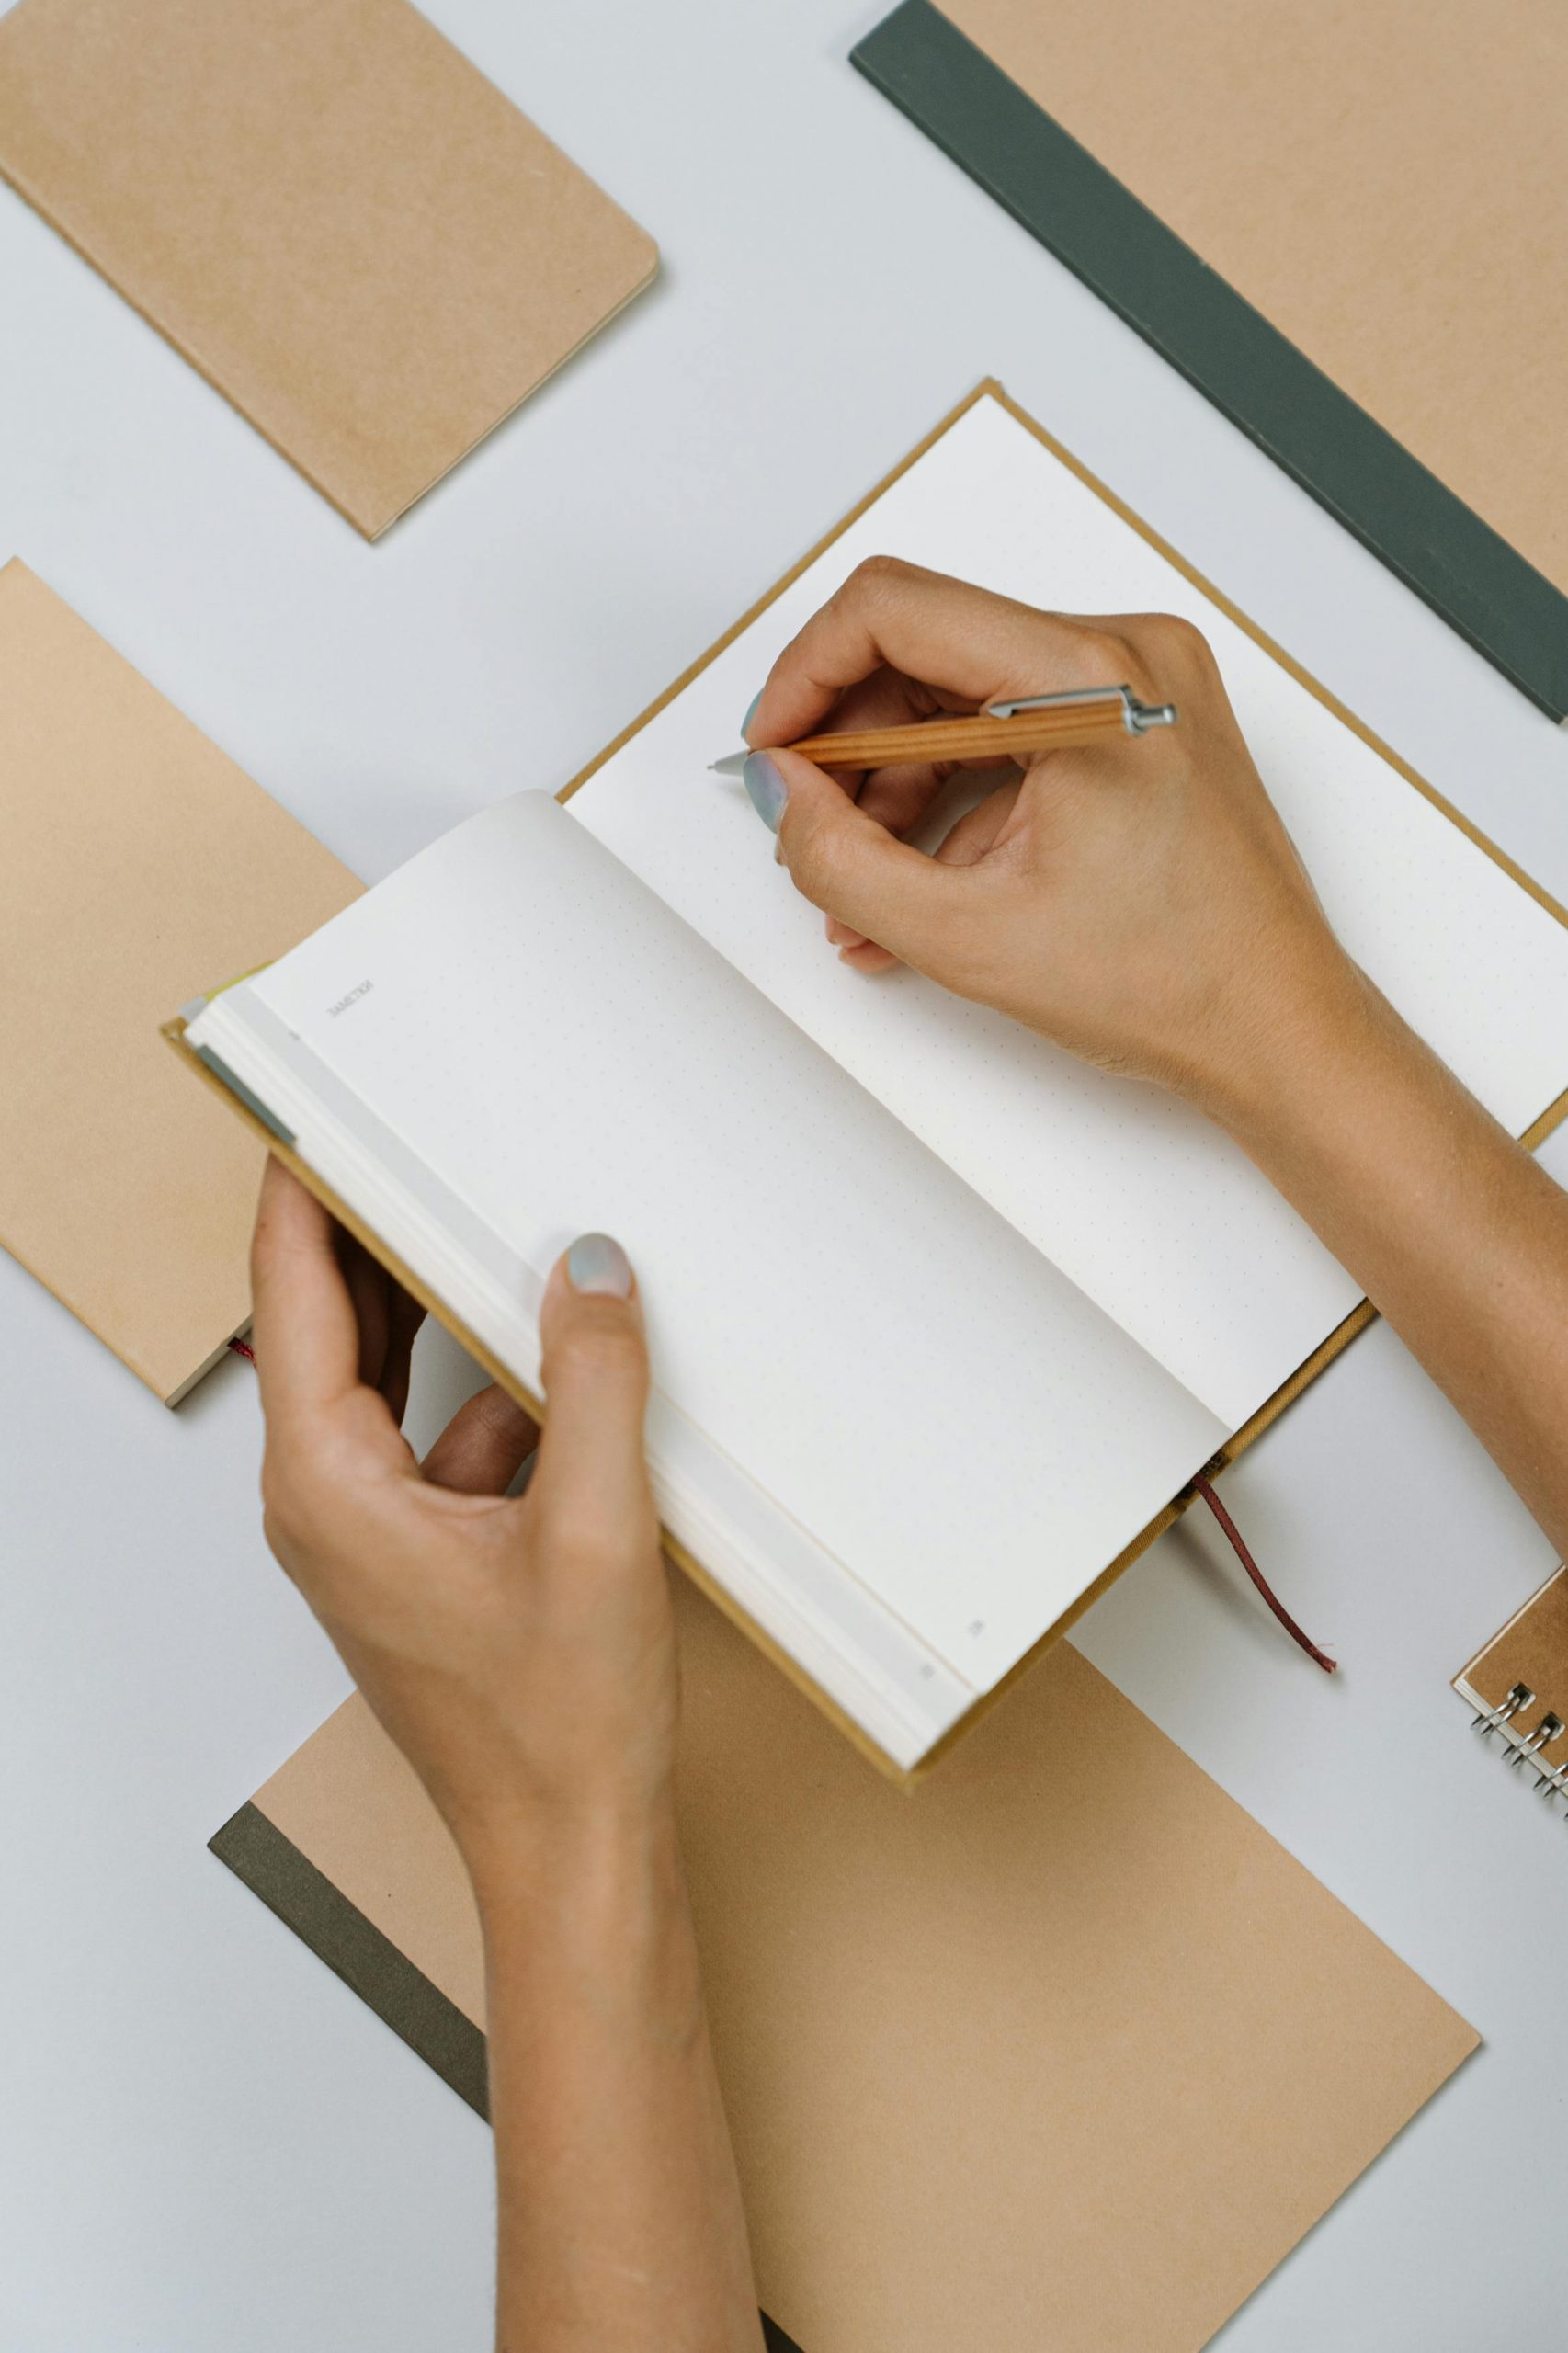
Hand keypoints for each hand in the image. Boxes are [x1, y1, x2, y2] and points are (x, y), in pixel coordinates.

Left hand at [249, 1160, 673, 1882]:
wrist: (575, 1849)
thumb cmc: (556, 1726)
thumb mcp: (596, 1527)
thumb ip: (595, 1381)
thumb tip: (589, 1270)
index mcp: (329, 1486)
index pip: (293, 1297)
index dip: (300, 1195)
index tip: (314, 1115)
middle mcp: (327, 1502)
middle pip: (332, 1327)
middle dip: (375, 1233)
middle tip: (413, 1137)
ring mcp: (372, 1531)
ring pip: (395, 1383)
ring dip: (448, 1317)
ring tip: (502, 1233)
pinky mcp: (421, 1553)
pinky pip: (445, 1439)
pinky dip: (500, 1401)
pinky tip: (570, 1375)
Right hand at [743, 557, 1365, 1119]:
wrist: (1277, 1029)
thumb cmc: (1174, 982)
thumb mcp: (967, 935)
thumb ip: (839, 858)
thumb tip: (779, 794)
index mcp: (1090, 676)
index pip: (895, 608)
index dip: (805, 675)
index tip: (771, 751)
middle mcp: (1125, 654)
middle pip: (928, 648)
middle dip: (848, 740)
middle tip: (807, 824)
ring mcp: (1141, 684)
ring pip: (964, 695)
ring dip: (895, 781)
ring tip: (862, 880)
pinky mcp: (1142, 723)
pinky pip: (1013, 731)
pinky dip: (955, 796)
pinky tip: (921, 880)